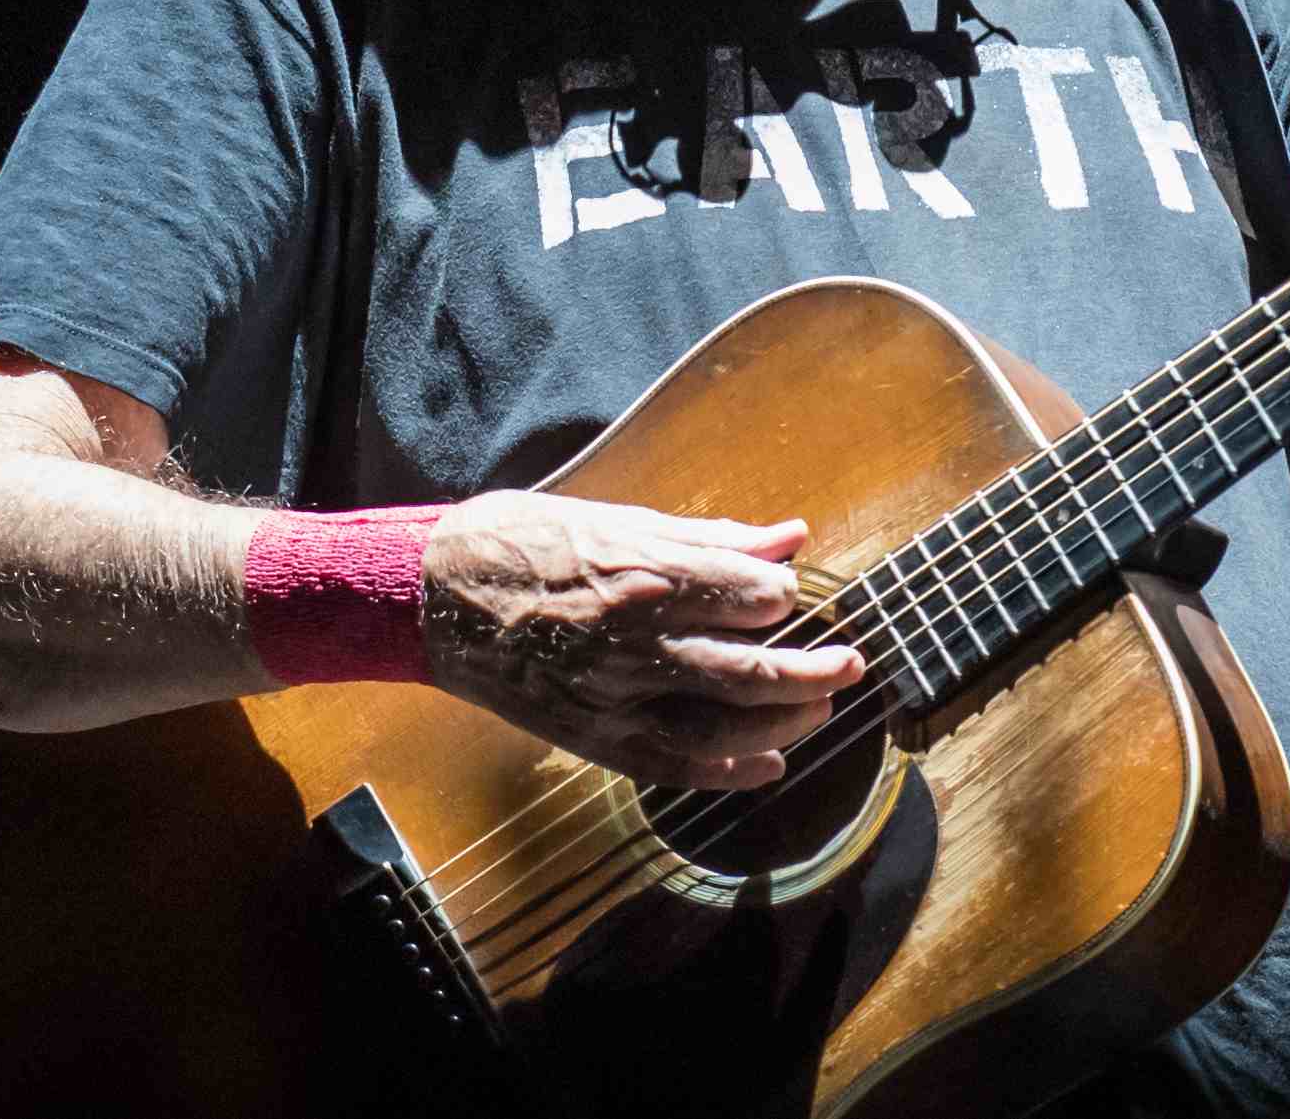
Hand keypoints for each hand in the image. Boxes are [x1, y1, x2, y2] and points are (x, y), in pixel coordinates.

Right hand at [420, 491, 865, 790]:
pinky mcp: (592, 736)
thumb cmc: (526, 542)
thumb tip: (789, 538)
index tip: (791, 596)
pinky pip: (672, 764)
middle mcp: (633, 640)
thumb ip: (710, 536)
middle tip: (852, 663)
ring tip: (821, 708)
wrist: (438, 596)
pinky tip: (768, 765)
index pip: (747, 596)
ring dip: (784, 721)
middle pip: (748, 669)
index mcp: (642, 573)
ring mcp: (612, 696)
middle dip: (813, 670)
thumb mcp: (618, 518)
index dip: (782, 598)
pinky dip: (728, 770)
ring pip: (719, 722)